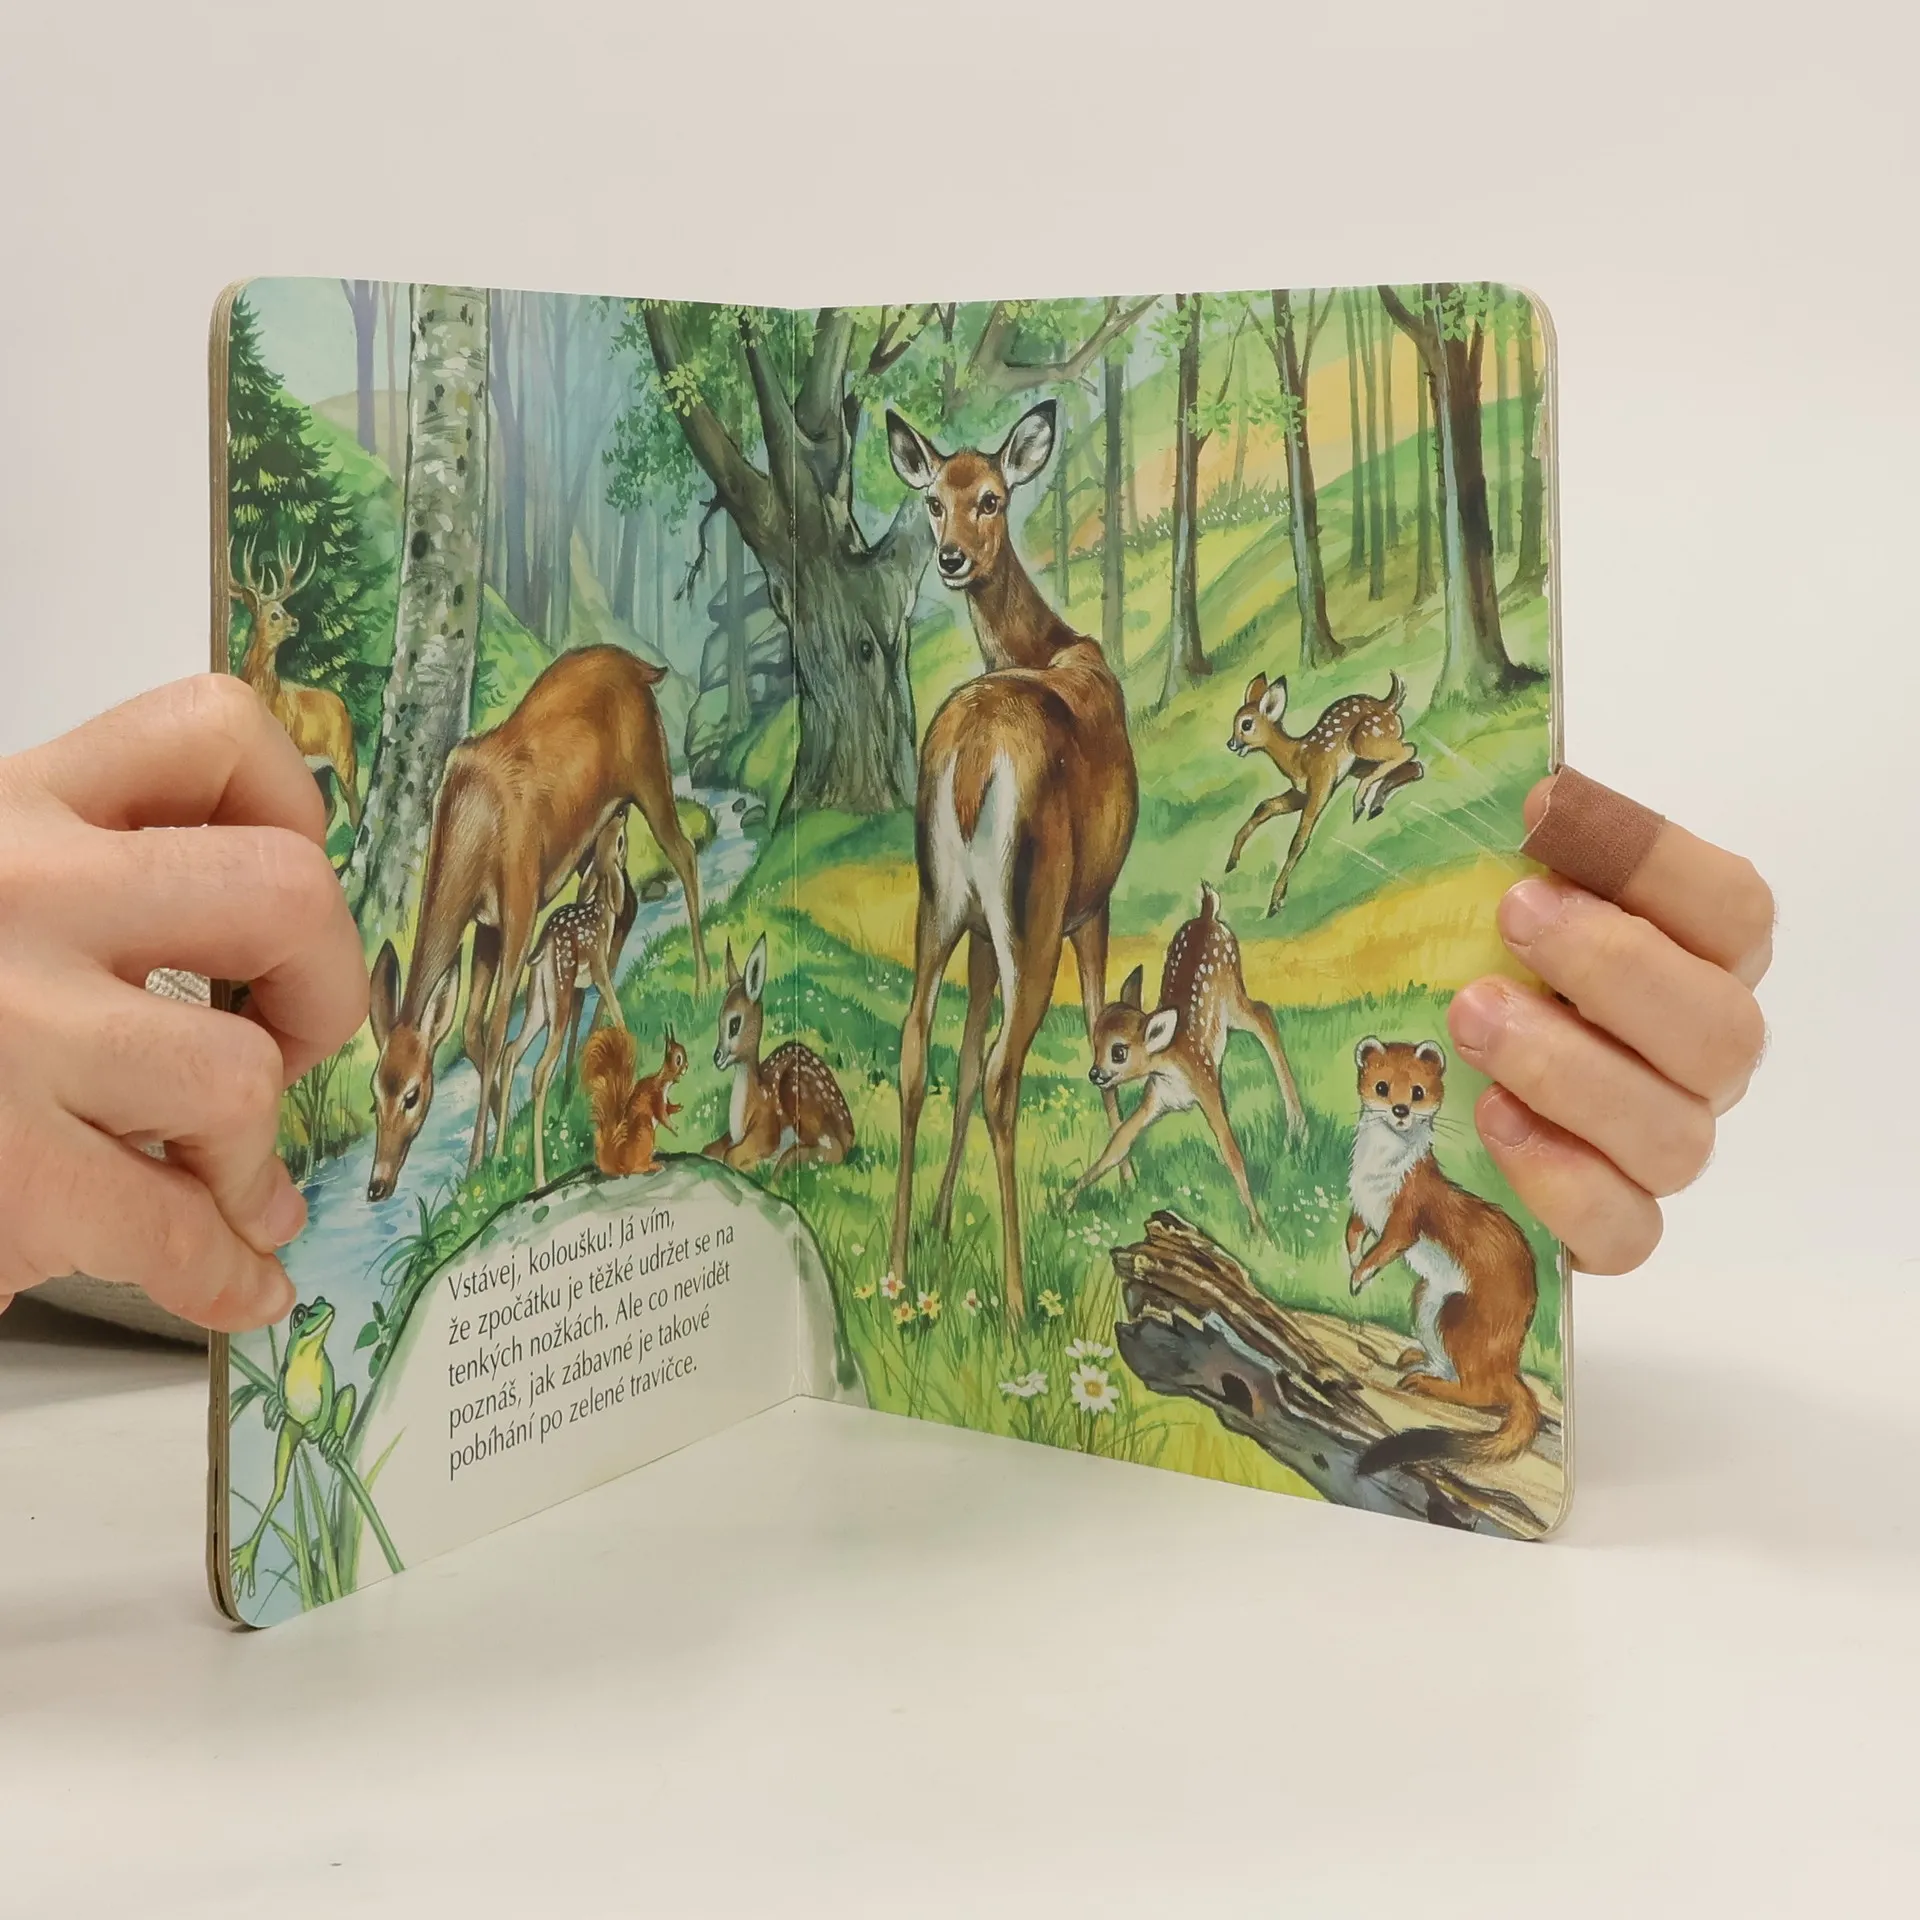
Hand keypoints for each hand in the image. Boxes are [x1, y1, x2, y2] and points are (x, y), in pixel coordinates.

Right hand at [0, 677, 367, 1328]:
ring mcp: (10, 1034)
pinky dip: (227, 1272)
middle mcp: (16, 896)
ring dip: (250, 1154)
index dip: (289, 807)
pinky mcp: (6, 1175)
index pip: (209, 734)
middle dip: (321, 985)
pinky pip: (179, 1229)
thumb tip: (236, 946)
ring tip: (229, 1184)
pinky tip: (238, 1280)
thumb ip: (68, 889)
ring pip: (237, 1076)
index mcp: (6, 813)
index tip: (287, 870)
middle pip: (282, 895)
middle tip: (292, 1037)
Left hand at [1449, 775, 1771, 1274]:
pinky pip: (1626, 1231)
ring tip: (1470, 1017)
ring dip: (1571, 1069)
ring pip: (1675, 1134)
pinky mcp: (1609, 1227)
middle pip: (1723, 1027)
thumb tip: (1492, 778)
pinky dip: (1563, 1182)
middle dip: (1614, 966)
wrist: (1415, 1104)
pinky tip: (1494, 1123)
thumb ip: (1496, 845)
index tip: (1541, 810)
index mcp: (1692, 960)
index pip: (1733, 906)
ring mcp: (1659, 1147)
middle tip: (1513, 915)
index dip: (1650, 857)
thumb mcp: (1463, 894)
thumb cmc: (1458, 970)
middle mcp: (1697, 1057)